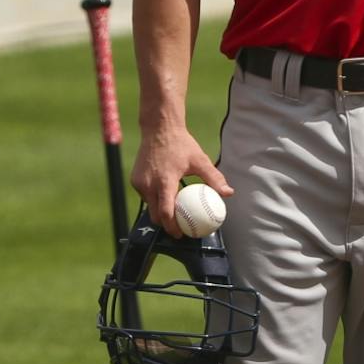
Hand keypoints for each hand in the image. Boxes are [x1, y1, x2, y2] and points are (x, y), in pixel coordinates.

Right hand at [130, 124, 231, 238]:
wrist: (158, 128)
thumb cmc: (181, 144)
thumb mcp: (199, 160)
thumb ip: (214, 178)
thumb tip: (229, 193)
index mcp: (165, 181)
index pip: (166, 212)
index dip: (172, 227)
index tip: (181, 235)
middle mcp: (148, 183)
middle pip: (155, 214)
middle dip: (165, 225)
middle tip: (179, 228)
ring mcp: (139, 182)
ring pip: (149, 206)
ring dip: (160, 211)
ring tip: (173, 213)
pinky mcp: (134, 179)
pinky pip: (145, 196)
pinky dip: (154, 199)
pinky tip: (165, 196)